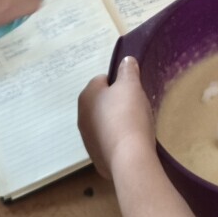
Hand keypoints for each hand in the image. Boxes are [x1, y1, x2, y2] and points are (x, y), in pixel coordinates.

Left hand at [78, 56, 157, 179]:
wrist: (128, 156)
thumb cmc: (128, 115)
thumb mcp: (131, 86)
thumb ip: (128, 71)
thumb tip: (126, 60)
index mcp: (86, 96)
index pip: (103, 80)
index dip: (120, 83)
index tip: (133, 92)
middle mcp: (81, 116)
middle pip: (102, 103)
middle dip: (117, 104)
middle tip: (136, 109)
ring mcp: (87, 138)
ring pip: (104, 123)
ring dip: (116, 123)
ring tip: (135, 127)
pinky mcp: (96, 156)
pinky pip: (108, 142)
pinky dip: (117, 141)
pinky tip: (130, 143)